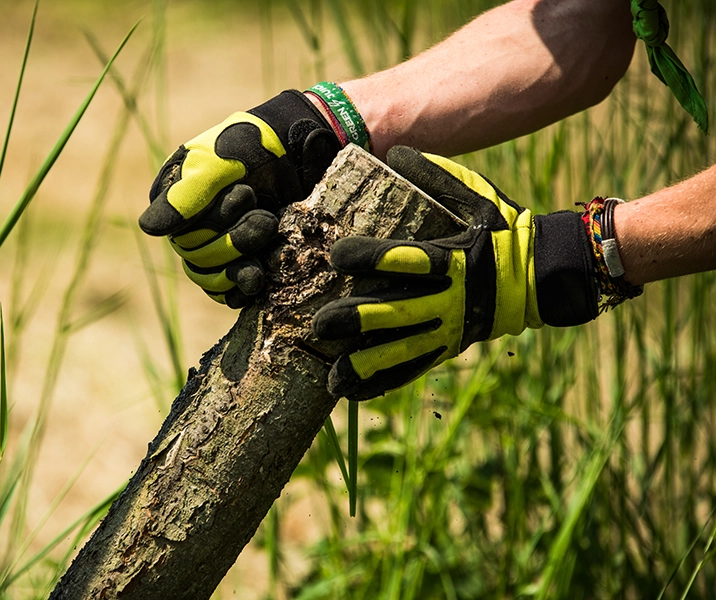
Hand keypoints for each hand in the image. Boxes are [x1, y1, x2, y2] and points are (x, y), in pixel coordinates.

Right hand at [139, 91, 339, 307]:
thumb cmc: (256, 146)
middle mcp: (186, 227)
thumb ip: (186, 194)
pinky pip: (226, 293)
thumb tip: (148, 229)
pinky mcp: (237, 263)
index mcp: (172, 200)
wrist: (299, 152)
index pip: (180, 232)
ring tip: (270, 236)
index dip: (214, 221)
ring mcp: (212, 248)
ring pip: (211, 277)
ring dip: (242, 264)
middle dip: (236, 239)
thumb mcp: (221, 162)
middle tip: (267, 217)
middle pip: (197, 257)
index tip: (246, 193)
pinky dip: (240, 290)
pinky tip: (259, 283)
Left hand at [312, 147, 599, 400]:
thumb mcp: (475, 196)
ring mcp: (448, 327)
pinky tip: (353, 392)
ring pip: (402, 351)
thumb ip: (435, 175)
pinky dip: (384, 382)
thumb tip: (392, 151)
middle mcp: (447, 298)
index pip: (405, 259)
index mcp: (452, 258)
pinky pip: (413, 368)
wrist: (540, 275)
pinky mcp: (448, 346)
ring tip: (331, 378)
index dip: (370, 258)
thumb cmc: (501, 229)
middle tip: (318, 326)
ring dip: (365, 364)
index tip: (336, 256)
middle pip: (396, 312)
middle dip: (355, 321)